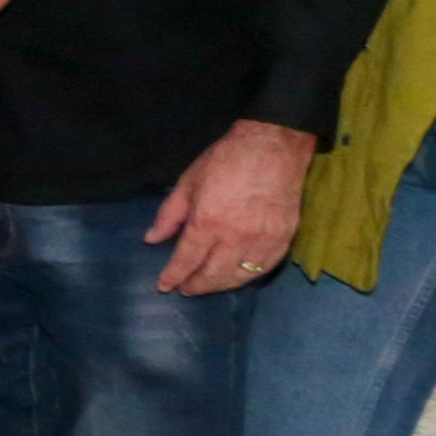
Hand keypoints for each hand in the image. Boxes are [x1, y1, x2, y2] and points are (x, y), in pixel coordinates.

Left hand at [150, 119, 315, 298]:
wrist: (273, 146)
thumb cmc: (225, 160)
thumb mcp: (188, 182)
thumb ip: (170, 214)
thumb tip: (152, 239)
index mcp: (208, 221)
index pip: (187, 259)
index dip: (174, 276)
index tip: (165, 286)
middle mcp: (236, 237)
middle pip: (213, 274)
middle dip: (196, 285)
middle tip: (185, 289)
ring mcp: (263, 240)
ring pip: (239, 277)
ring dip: (220, 286)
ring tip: (207, 285)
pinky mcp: (284, 240)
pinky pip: (263, 268)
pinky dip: (247, 277)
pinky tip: (236, 277)